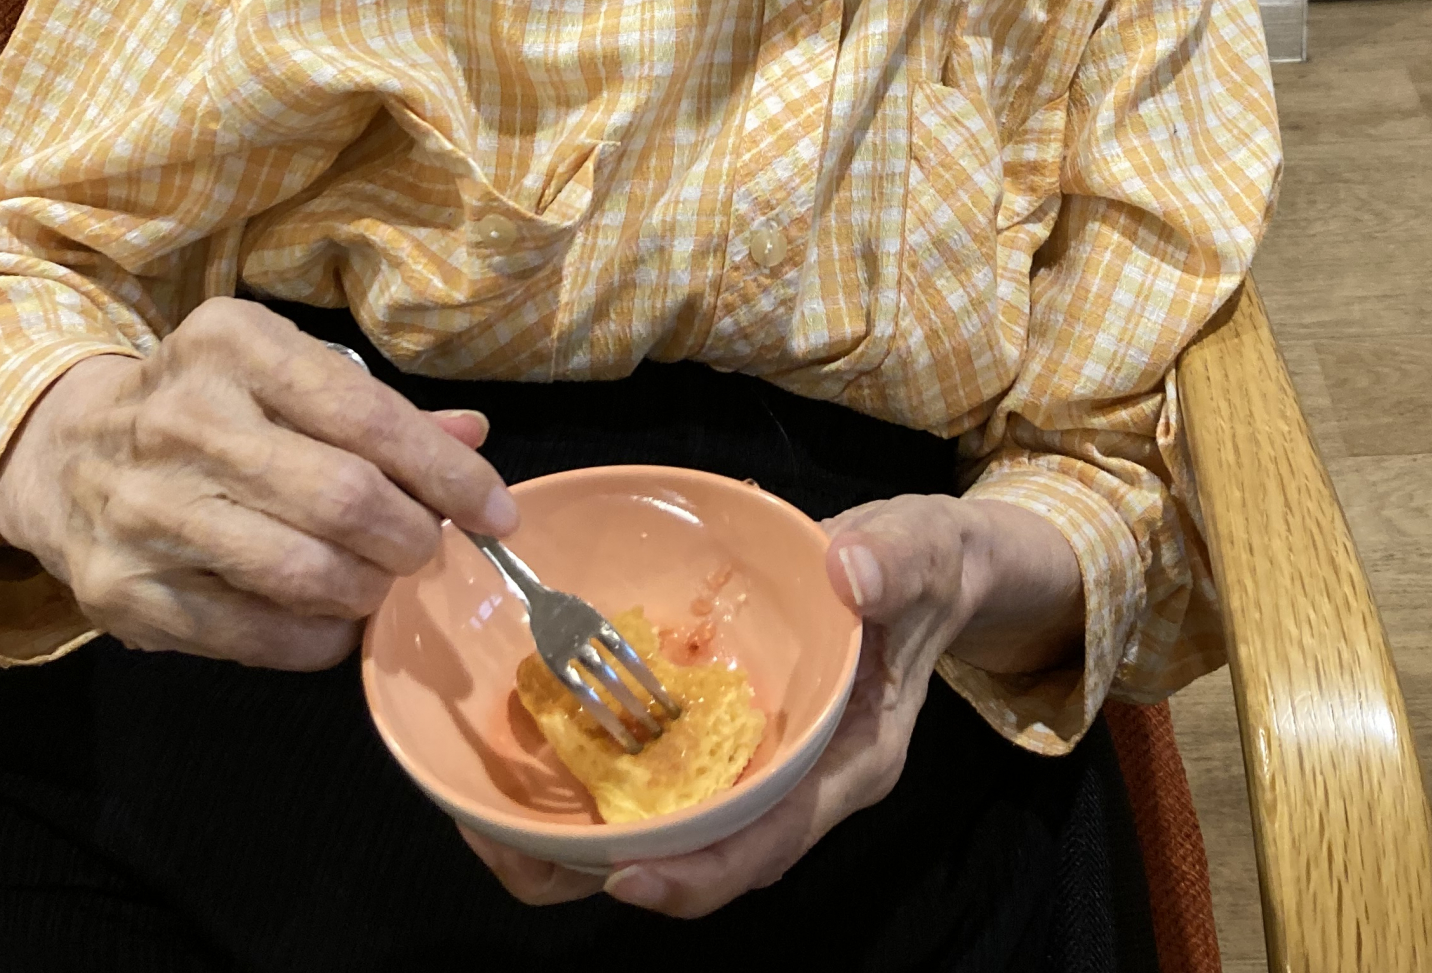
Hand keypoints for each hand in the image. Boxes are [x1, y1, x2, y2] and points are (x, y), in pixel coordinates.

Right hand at [0, 294, 517, 667]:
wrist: (62, 454)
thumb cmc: (204, 405)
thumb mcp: (282, 373)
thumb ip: (378, 408)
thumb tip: (473, 440)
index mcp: (234, 345)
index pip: (366, 415)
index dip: (446, 474)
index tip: (496, 512)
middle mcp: (184, 418)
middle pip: (342, 498)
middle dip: (411, 536)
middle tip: (427, 549)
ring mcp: (146, 509)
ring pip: (300, 571)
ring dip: (367, 590)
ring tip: (381, 583)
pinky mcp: (124, 590)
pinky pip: (251, 634)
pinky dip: (316, 639)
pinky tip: (335, 622)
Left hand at [461, 493, 1082, 917]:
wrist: (927, 566)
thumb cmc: (928, 567)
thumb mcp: (923, 554)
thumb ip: (893, 563)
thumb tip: (850, 569)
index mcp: (848, 761)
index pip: (771, 841)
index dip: (701, 872)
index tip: (629, 876)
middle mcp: (796, 779)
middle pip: (703, 855)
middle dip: (613, 869)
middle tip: (520, 857)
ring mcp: (757, 758)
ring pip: (671, 822)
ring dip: (591, 830)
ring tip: (503, 825)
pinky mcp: (726, 726)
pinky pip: (661, 768)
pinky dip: (603, 769)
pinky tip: (543, 743)